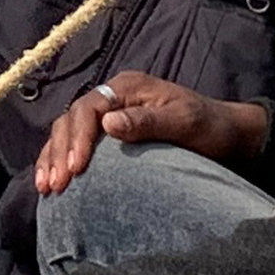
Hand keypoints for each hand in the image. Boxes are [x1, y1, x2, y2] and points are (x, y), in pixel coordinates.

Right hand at [33, 71, 267, 196]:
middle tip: (56, 184)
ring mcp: (108, 115)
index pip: (89, 107)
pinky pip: (75, 144)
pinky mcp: (108, 134)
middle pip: (71, 119)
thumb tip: (109, 122)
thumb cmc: (209, 128)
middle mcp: (112, 97)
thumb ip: (147, 121)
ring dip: (53, 158)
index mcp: (127, 87)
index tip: (77, 168)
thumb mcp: (184, 122)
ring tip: (46, 186)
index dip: (78, 137)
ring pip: (66, 131)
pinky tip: (50, 181)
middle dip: (59, 152)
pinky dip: (60, 160)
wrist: (227, 136)